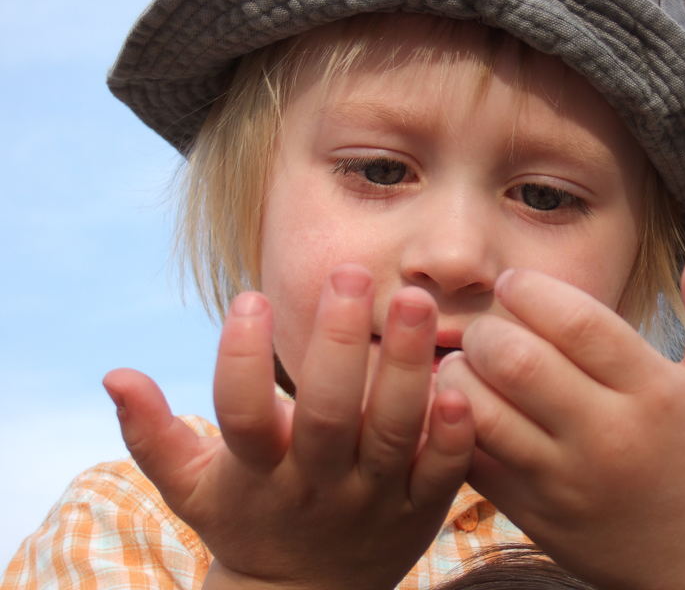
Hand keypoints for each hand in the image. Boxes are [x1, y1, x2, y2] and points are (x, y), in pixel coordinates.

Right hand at [104, 264, 473, 589]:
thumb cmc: (247, 521)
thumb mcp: (192, 487)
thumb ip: (152, 434)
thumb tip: (114, 373)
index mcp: (258, 474)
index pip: (241, 416)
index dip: (241, 359)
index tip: (249, 297)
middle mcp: (318, 486)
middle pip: (330, 416)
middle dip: (340, 344)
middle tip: (351, 274)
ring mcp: (373, 501)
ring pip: (395, 434)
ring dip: (407, 368)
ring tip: (416, 302)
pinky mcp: (419, 512)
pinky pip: (442, 474)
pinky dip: (453, 435)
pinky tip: (459, 384)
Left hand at [436, 248, 684, 588]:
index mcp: (653, 394)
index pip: (576, 323)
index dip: (531, 290)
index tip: (513, 283)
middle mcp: (606, 437)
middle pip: (516, 361)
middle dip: (485, 330)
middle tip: (486, 327)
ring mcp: (563, 480)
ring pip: (480, 410)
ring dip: (459, 375)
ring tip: (469, 363)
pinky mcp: (530, 512)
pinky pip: (469, 457)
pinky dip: (452, 423)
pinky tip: (462, 405)